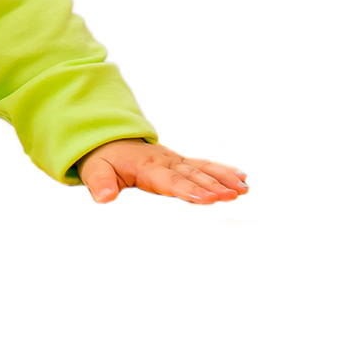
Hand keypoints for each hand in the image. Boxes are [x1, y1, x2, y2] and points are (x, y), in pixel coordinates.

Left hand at [77, 139, 247, 204]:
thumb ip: (100, 184)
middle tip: (234, 195)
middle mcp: (166, 162)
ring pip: (203, 169)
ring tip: (244, 188)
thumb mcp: (95, 170)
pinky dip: (223, 171)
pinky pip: (204, 166)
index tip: (207, 197)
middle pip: (192, 175)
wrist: (109, 141)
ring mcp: (175, 161)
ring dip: (224, 178)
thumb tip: (103, 198)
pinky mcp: (181, 163)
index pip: (170, 180)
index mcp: (147, 167)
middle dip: (214, 185)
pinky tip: (242, 179)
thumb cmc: (103, 160)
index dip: (188, 189)